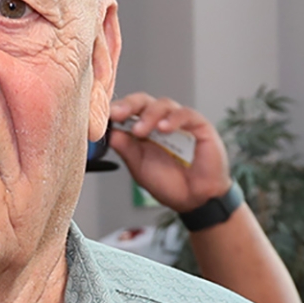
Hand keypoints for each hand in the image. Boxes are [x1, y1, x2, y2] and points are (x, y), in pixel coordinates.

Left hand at [107, 93, 232, 214]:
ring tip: (140, 131)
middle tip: (117, 114)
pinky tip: (163, 129)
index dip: (116, 110)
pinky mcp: (199, 125)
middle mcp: (161, 122)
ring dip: (149, 115)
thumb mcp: (140, 168)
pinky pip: (185, 114)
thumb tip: (110, 132)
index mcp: (144, 130)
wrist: (195, 201)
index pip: (129, 111)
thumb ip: (126, 149)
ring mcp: (180, 122)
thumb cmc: (170, 184)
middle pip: (143, 101)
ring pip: (163, 104)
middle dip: (128, 105)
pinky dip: (172, 119)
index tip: (104, 117)